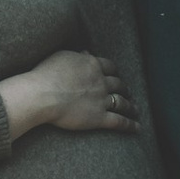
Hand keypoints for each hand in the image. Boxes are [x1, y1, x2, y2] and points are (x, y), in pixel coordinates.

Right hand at [0, 48, 133, 140]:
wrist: (42, 94)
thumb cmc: (46, 74)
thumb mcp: (62, 56)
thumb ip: (77, 55)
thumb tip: (86, 51)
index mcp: (92, 65)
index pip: (109, 67)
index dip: (115, 72)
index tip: (116, 75)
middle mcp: (100, 81)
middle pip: (118, 84)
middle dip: (124, 88)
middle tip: (127, 92)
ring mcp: (101, 100)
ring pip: (122, 102)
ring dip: (131, 106)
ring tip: (135, 109)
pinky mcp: (99, 118)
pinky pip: (119, 121)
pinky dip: (130, 124)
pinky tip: (137, 127)